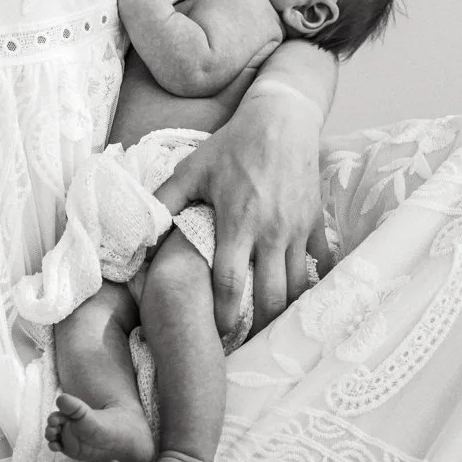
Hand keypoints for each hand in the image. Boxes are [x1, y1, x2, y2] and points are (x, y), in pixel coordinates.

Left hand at [155, 87, 330, 338]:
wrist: (282, 118)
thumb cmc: (234, 144)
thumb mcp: (193, 168)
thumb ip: (165, 202)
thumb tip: (137, 234)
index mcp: (237, 223)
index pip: (228, 283)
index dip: (220, 315)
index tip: (213, 334)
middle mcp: (271, 232)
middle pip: (270, 297)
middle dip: (258, 327)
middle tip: (246, 343)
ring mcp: (298, 229)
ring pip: (298, 287)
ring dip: (286, 312)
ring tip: (273, 329)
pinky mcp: (316, 222)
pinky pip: (324, 263)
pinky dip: (318, 283)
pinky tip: (309, 300)